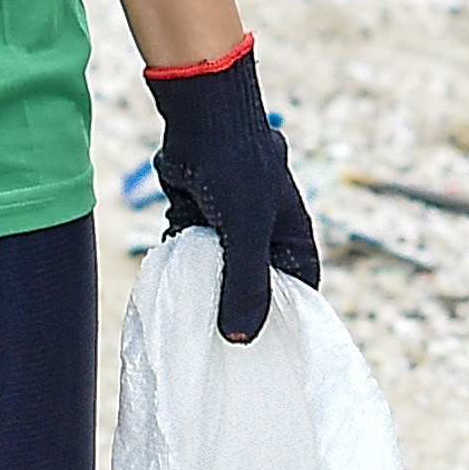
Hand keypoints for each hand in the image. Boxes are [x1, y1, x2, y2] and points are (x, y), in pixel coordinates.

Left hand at [145, 38, 319, 342]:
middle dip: (239, 310)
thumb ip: (246, 284)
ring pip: (219, 271)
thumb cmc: (239, 169)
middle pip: (255, 284)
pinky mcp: (198, 219)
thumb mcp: (247, 232)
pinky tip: (170, 286)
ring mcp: (229, 227)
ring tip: (193, 324)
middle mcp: (263, 234)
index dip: (287, 319)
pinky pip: (191, 255)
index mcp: (290, 236)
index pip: (298, 288)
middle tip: (222, 349)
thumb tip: (240, 339)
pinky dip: (182, 267)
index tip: (269, 352)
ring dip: (206, 289)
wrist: (202, 117)